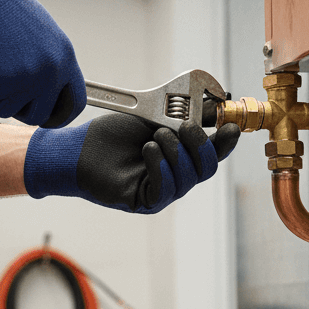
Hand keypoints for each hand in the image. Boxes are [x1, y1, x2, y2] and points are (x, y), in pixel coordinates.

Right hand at [0, 0, 85, 127]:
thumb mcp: (38, 31)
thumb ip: (48, 60)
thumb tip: (49, 87)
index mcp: (63, 55)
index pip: (74, 102)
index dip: (58, 113)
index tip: (45, 114)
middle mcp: (49, 70)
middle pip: (38, 114)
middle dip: (18, 109)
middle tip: (1, 89)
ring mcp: (25, 78)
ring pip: (6, 109)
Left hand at [23, 113, 240, 213]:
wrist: (79, 149)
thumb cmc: (112, 134)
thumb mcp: (152, 116)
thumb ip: (182, 114)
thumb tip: (213, 106)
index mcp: (181, 154)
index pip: (214, 152)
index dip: (225, 141)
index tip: (229, 126)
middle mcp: (175, 174)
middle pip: (207, 168)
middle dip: (201, 145)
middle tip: (184, 127)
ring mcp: (161, 191)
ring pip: (188, 179)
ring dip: (176, 153)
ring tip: (155, 137)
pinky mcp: (145, 202)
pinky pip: (166, 190)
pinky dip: (160, 167)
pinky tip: (147, 151)